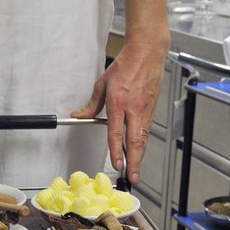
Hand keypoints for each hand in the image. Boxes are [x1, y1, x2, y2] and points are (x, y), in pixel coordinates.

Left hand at [71, 41, 165, 183]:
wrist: (147, 52)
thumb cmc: (126, 65)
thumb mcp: (102, 83)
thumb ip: (91, 104)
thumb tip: (78, 116)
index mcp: (119, 102)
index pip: (116, 132)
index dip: (116, 151)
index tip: (116, 164)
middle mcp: (134, 108)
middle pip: (134, 142)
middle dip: (133, 162)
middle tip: (132, 177)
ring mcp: (145, 110)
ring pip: (143, 139)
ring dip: (139, 157)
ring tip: (136, 171)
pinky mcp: (152, 109)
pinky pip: (146, 131)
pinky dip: (143, 144)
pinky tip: (139, 153)